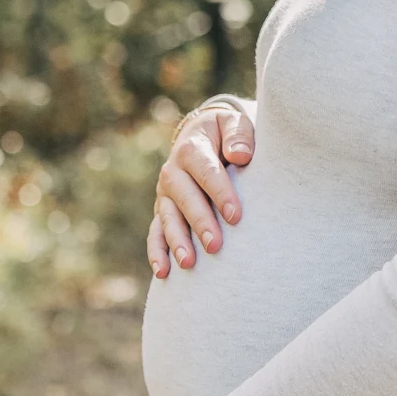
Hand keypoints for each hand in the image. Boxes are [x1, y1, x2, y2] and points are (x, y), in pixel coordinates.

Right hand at [148, 99, 254, 277]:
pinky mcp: (162, 211)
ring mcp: (165, 194)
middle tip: (215, 245)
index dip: (221, 193)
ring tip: (188, 263)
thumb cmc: (225, 134)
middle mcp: (173, 172)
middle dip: (200, 222)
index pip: (206, 172)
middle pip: (185, 198)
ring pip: (168, 218)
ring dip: (177, 241)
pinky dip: (156, 252)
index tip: (236, 215)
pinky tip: (163, 272)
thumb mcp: (233, 123)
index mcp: (192, 149)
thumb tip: (241, 156)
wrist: (202, 136)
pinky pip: (155, 232)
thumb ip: (239, 135)